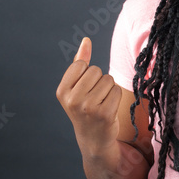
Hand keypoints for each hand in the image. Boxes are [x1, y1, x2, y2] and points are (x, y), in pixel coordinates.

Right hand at [56, 37, 121, 156]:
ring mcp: (88, 108)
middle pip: (96, 70)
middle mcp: (72, 100)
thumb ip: (80, 62)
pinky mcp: (105, 114)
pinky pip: (117, 90)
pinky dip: (115, 97)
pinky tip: (109, 108)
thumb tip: (86, 40)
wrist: (94, 138)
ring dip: (108, 88)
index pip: (80, 64)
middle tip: (94, 97)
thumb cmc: (85, 107)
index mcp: (62, 91)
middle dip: (99, 80)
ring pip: (108, 80)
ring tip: (101, 102)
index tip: (84, 89)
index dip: (86, 73)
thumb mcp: (77, 86)